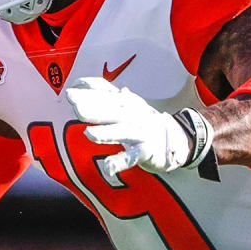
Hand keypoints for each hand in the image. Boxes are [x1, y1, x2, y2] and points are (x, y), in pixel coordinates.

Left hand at [65, 77, 194, 177]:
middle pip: (111, 110)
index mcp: (125, 102)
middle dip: (93, 107)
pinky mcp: (146, 151)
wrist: (179, 138)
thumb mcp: (127, 103)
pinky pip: (132, 157)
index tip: (71, 89)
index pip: (106, 92)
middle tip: (74, 103)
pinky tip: (108, 167)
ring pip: (122, 132)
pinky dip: (121, 162)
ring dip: (106, 133)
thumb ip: (104, 94)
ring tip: (89, 133)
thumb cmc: (143, 120)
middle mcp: (132, 115)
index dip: (89, 89)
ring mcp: (140, 133)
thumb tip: (80, 82)